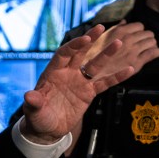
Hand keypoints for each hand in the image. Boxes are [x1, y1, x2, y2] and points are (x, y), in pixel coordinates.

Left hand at [21, 24, 134, 142]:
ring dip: (106, 54)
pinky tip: (130, 69)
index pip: (64, 54)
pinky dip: (116, 77)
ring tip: (119, 42)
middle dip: (90, 40)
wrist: (48, 130)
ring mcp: (79, 82)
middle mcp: (67, 73)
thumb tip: (29, 96)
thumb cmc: (38, 117)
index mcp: (53, 72)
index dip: (74, 46)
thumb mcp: (34, 111)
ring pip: (95, 65)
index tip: (85, 39)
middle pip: (80, 53)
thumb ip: (33, 103)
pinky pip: (104, 83)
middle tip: (101, 27)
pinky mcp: (88, 93)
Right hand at [81, 20, 158, 78]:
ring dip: (152, 44)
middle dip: (147, 37)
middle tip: (144, 42)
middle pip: (148, 33)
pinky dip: (156, 52)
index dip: (139, 30)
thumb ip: (115, 28)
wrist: (92, 72)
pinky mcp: (137, 63)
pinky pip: (153, 54)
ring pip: (152, 42)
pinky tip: (155, 54)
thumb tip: (124, 22)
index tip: (138, 35)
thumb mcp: (102, 37)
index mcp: (120, 31)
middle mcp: (128, 40)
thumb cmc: (94, 54)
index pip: (139, 26)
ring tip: (149, 48)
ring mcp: (133, 52)